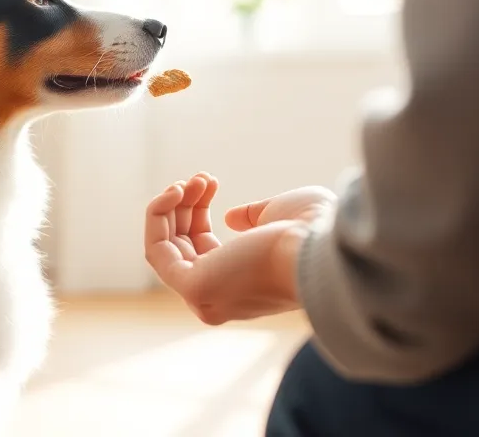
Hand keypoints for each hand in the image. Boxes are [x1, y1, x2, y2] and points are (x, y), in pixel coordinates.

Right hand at [144, 173, 317, 325]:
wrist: (322, 250)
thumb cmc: (312, 233)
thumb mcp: (276, 217)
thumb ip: (250, 218)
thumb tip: (229, 218)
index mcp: (240, 286)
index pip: (202, 250)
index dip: (198, 211)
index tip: (210, 182)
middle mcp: (218, 299)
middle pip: (181, 247)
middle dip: (185, 205)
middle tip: (201, 178)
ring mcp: (204, 297)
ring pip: (166, 246)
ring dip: (171, 206)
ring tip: (194, 180)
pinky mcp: (193, 287)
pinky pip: (156, 249)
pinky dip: (157, 215)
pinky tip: (177, 189)